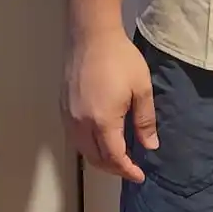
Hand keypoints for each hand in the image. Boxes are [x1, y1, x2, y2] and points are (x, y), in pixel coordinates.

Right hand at [61, 28, 158, 182]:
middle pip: (95, 158)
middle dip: (113, 168)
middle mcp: (81, 124)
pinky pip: (74, 137)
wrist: (91, 35)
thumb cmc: (120, 59)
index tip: (139, 176)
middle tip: (130, 168)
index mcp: (102, 121)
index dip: (127, 170)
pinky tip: (100, 140)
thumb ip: (145, 121)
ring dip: (99, 159)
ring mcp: (69, 116)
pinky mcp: (63, 107)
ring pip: (82, 150)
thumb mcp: (141, 89)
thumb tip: (150, 146)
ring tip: (117, 158)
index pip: (114, 157)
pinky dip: (88, 146)